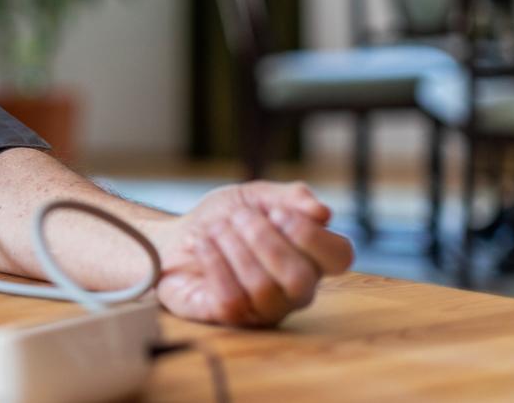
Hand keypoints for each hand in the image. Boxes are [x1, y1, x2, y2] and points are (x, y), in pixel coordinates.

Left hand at [155, 181, 353, 326]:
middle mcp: (294, 289)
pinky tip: (202, 245)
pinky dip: (214, 263)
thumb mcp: (255, 196)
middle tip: (238, 217)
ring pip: (263, 288)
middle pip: (300, 278)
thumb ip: (289, 197)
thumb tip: (322, 212)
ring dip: (234, 248)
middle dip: (264, 239)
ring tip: (216, 230)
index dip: (310, 234)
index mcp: (310, 257)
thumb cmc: (222, 219)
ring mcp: (264, 308)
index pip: (339, 257)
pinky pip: (232, 300)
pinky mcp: (230, 319)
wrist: (174, 237)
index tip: (277, 213)